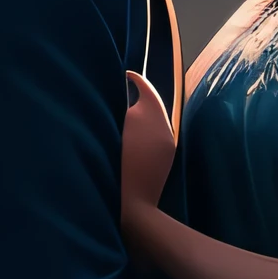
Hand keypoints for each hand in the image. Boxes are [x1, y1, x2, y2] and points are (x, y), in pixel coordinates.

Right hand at [121, 72, 176, 237]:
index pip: (144, 86)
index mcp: (146, 113)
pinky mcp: (169, 153)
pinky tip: (133, 136)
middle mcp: (163, 123)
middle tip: (120, 91)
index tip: (124, 74)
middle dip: (138, 95)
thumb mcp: (109, 133)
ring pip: (156, 117)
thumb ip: (116, 111)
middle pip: (152, 100)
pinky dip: (147, 128)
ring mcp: (168, 139)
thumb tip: (121, 101)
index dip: (134, 78)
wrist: (133, 204)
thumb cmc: (114, 167)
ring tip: (123, 113)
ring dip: (142, 113)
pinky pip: (159, 132)